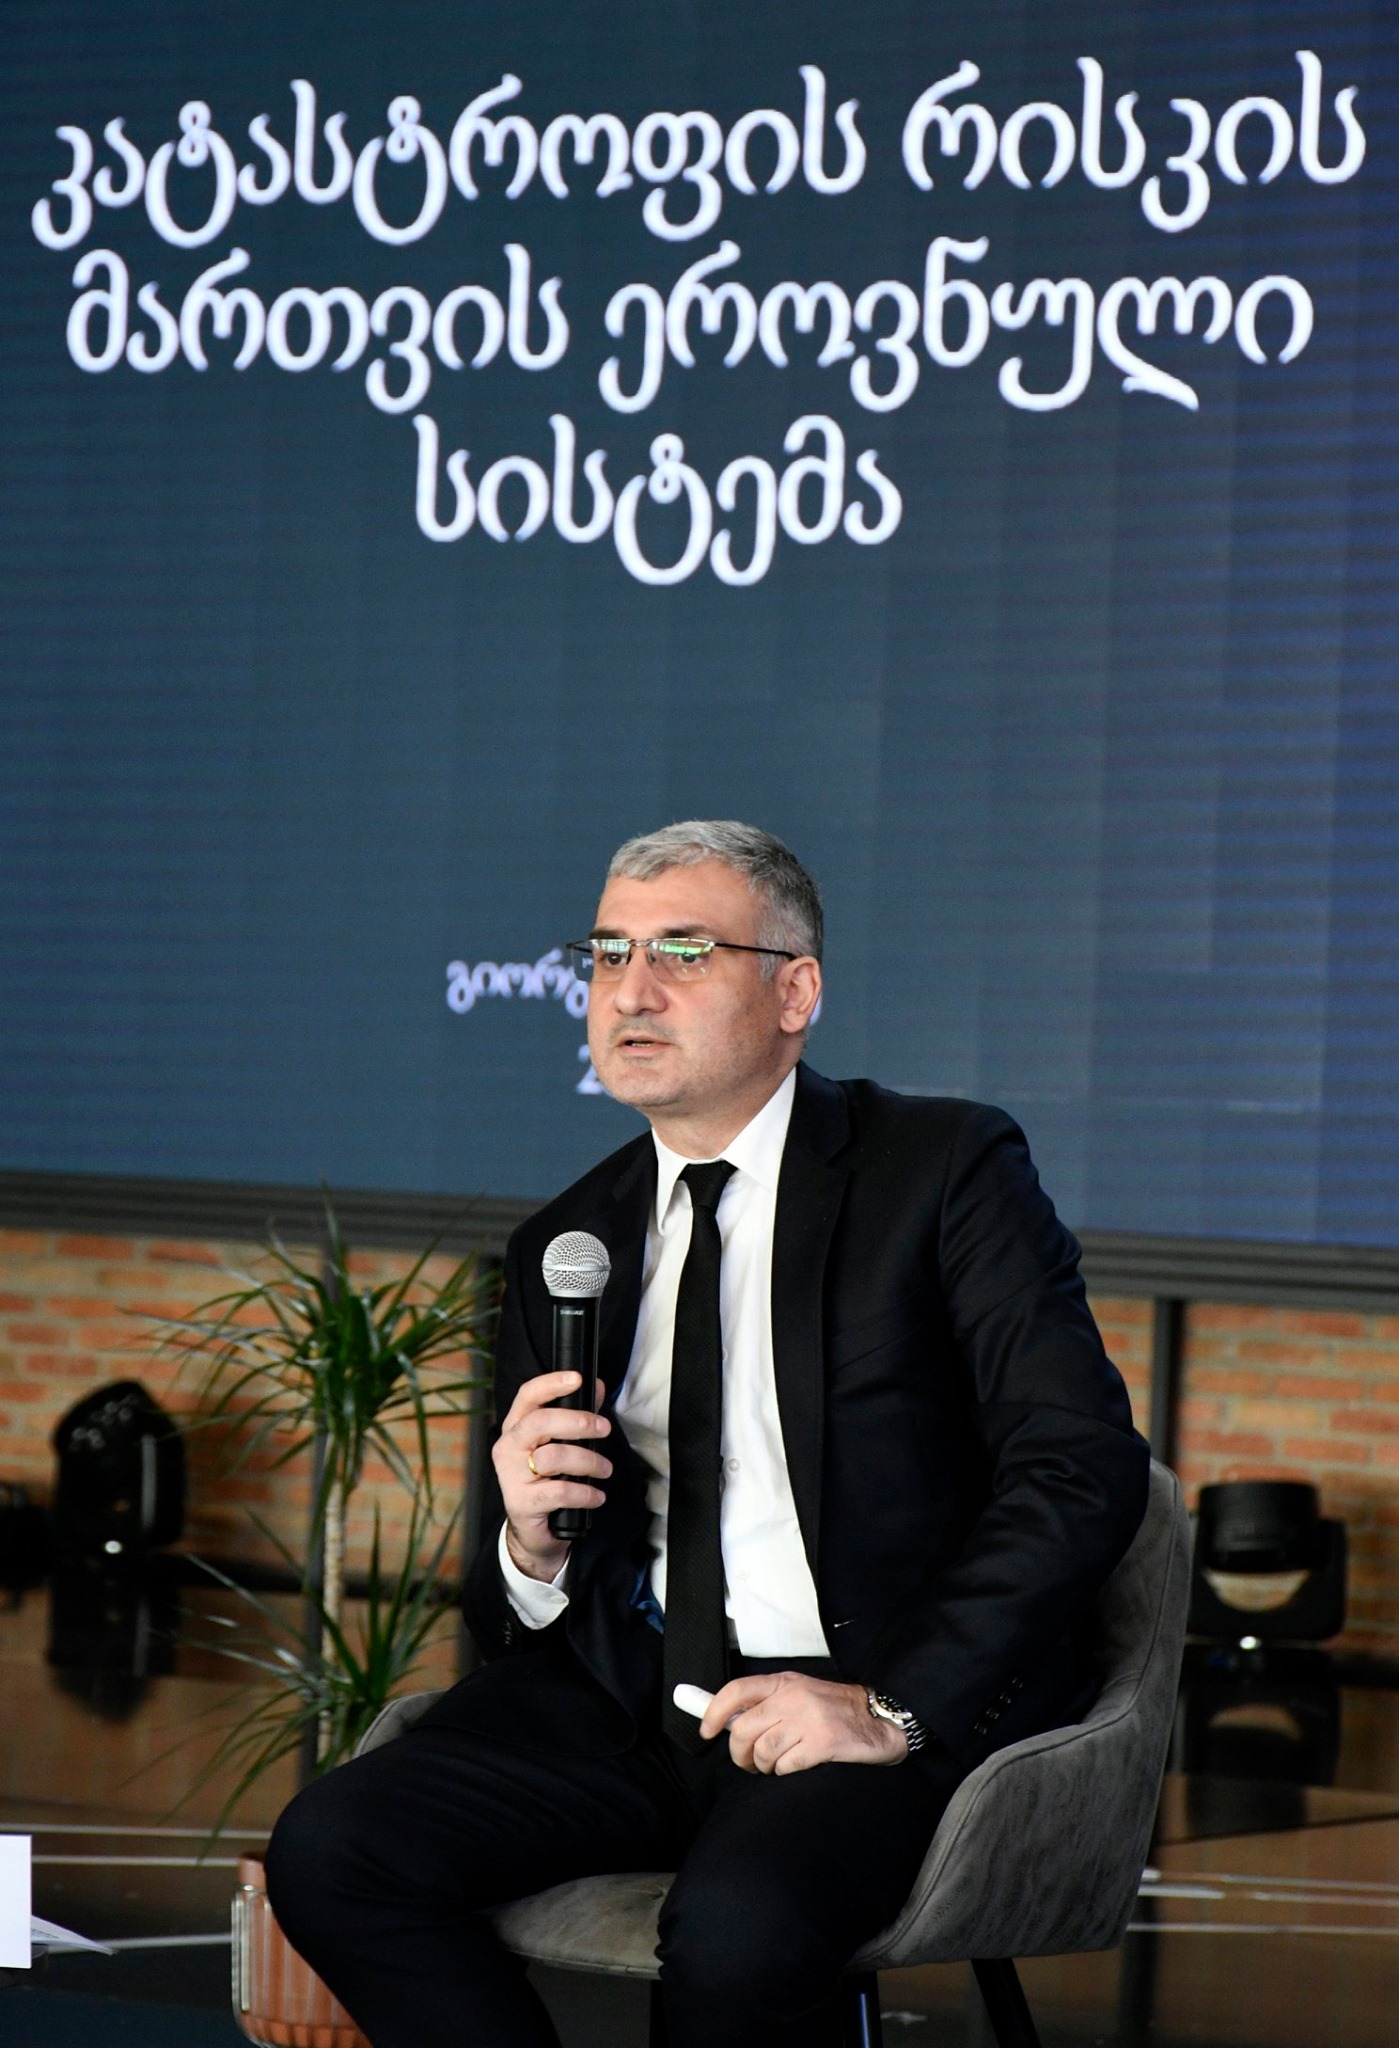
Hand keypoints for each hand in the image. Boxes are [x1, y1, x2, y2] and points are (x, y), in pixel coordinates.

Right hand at [494, 1371, 609, 1580]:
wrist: (533, 1529)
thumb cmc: (547, 1479)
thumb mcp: (560, 1444)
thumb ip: (577, 1415)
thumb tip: (598, 1387)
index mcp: (516, 1427)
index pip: (527, 1396)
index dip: (551, 1383)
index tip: (577, 1378)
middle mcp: (508, 1447)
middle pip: (539, 1421)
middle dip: (577, 1422)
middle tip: (604, 1429)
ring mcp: (511, 1476)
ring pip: (553, 1457)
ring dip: (588, 1461)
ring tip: (605, 1469)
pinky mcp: (522, 1503)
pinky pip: (559, 1492)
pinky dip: (585, 1493)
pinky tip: (597, 1496)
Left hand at [698, 1672, 908, 1774]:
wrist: (879, 1720)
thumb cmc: (835, 1711)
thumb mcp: (799, 1695)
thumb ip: (767, 1704)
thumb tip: (728, 1722)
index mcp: (784, 1683)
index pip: (736, 1691)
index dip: (714, 1712)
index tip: (706, 1731)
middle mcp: (794, 1697)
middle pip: (744, 1729)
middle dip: (739, 1754)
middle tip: (749, 1763)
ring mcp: (809, 1719)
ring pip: (762, 1751)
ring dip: (764, 1766)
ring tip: (775, 1766)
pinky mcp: (823, 1743)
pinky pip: (786, 1766)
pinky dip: (785, 1772)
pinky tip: (796, 1767)